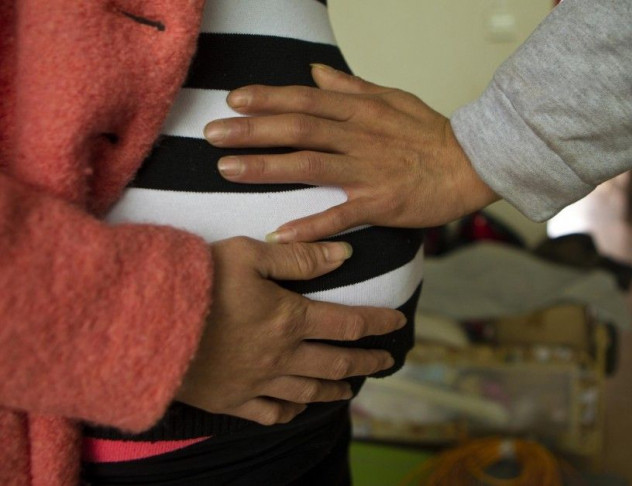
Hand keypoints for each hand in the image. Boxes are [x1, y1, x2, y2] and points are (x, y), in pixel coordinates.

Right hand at [176, 236, 404, 425]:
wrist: (142, 325)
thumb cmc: (195, 282)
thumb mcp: (248, 255)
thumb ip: (298, 256)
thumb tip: (344, 254)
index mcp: (289, 319)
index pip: (348, 323)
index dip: (378, 323)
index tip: (399, 324)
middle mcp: (280, 356)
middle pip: (336, 362)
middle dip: (366, 361)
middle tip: (387, 361)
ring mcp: (256, 383)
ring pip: (309, 392)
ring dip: (336, 389)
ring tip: (351, 387)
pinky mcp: (230, 400)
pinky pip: (269, 413)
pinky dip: (289, 412)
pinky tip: (297, 409)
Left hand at [204, 64, 499, 242]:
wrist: (472, 164)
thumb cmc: (432, 134)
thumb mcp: (392, 99)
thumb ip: (351, 88)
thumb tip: (315, 72)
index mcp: (360, 111)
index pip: (305, 99)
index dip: (267, 98)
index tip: (234, 100)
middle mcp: (358, 137)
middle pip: (297, 129)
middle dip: (251, 130)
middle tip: (212, 133)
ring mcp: (367, 171)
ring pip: (309, 165)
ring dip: (266, 167)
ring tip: (227, 169)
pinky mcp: (380, 203)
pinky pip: (340, 214)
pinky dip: (310, 224)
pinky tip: (280, 232)